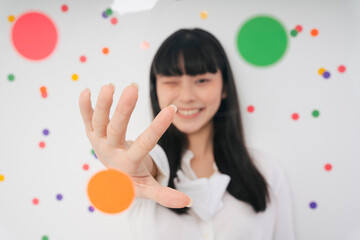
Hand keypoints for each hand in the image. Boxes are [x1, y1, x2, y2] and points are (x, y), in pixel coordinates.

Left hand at [79, 83, 190, 207]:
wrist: (112, 179)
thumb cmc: (133, 181)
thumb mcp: (148, 189)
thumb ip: (165, 195)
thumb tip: (188, 202)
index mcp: (127, 164)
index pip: (144, 145)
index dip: (158, 128)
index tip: (172, 109)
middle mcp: (111, 152)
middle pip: (115, 129)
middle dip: (123, 109)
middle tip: (133, 89)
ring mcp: (99, 142)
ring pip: (98, 122)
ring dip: (103, 104)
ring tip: (110, 85)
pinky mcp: (93, 135)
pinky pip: (87, 120)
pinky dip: (84, 106)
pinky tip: (86, 91)